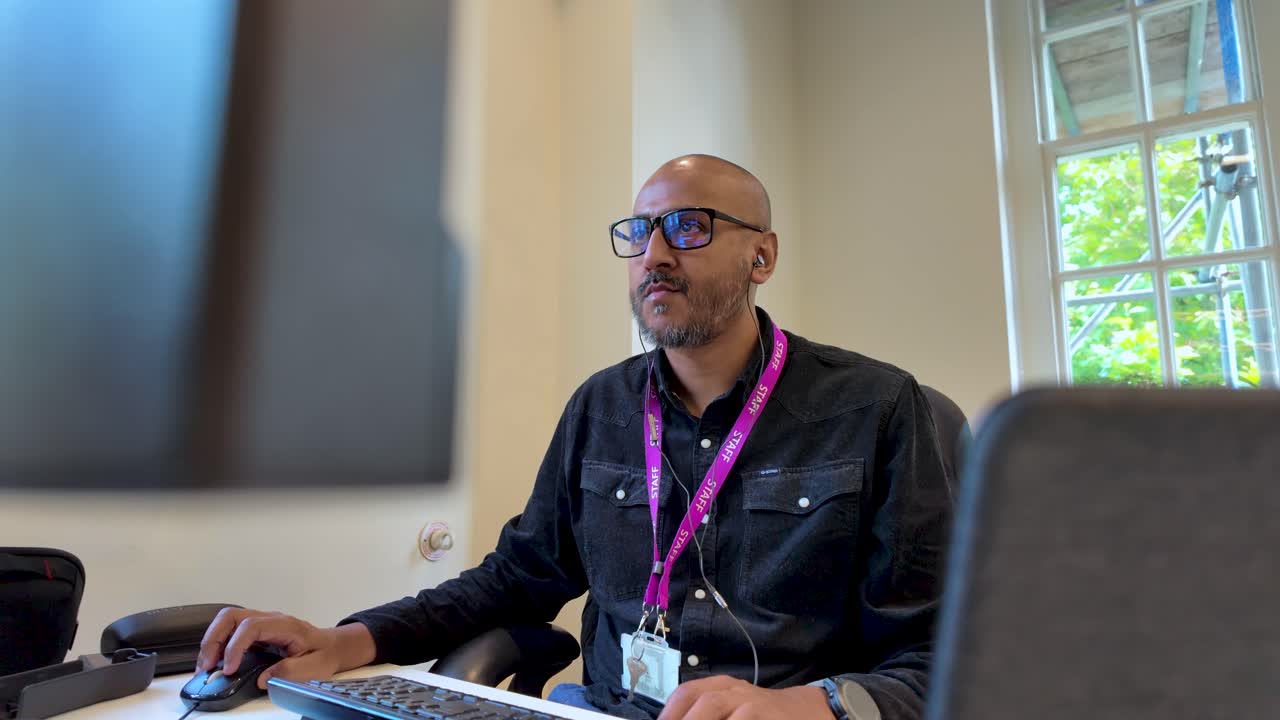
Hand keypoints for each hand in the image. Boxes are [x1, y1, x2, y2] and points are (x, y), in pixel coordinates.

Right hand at [196, 608, 376, 688]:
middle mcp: (270, 619)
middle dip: (214, 640)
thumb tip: (264, 679)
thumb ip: (291, 671)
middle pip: (232, 616)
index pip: (251, 626)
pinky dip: (218, 645)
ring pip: (227, 621)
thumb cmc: (323, 653)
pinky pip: (230, 631)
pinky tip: (216, 662)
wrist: (331, 646)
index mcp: (285, 625)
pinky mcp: (255, 631)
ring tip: (206, 666)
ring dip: (212, 642)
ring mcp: (261, 622)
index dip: (235, 646)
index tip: (228, 668)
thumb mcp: (315, 666)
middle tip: (207, 666)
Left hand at [657, 676, 834, 719]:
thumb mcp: (733, 707)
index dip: (669, 712)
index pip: (687, 692)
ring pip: (716, 706)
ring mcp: (752, 703)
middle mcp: (734, 690)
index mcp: (720, 686)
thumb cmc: (761, 713)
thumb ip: (705, 713)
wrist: (806, 710)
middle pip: (700, 701)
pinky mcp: (767, 715)